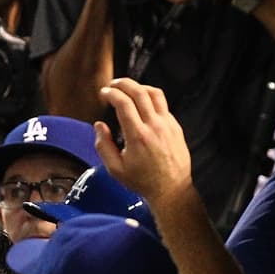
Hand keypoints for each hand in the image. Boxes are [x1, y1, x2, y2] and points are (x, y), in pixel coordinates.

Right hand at [93, 78, 193, 203]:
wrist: (171, 189)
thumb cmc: (143, 181)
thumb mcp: (115, 169)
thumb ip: (103, 146)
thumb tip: (99, 126)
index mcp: (138, 136)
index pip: (123, 103)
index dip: (111, 93)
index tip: (104, 93)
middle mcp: (154, 126)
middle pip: (139, 91)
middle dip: (123, 83)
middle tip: (113, 85)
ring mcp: (168, 125)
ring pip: (154, 93)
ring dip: (139, 86)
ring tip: (128, 89)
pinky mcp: (175, 127)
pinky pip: (163, 104)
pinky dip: (150, 98)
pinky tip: (142, 104)